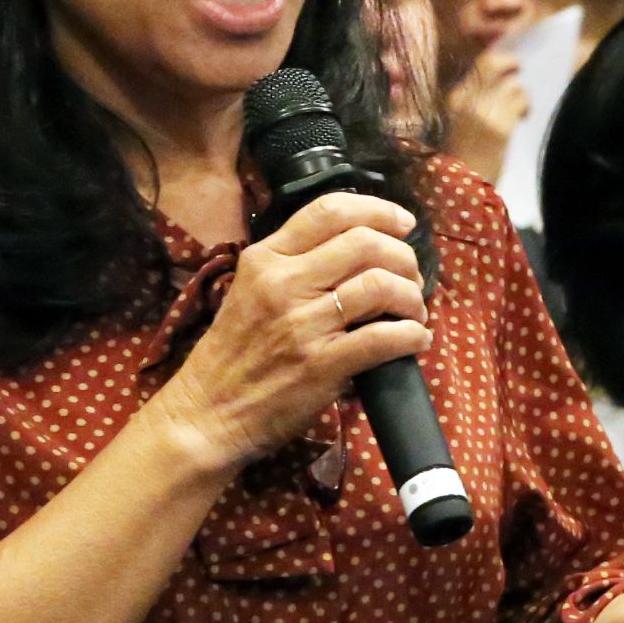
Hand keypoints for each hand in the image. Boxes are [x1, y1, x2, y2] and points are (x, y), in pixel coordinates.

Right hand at [152, 194, 428, 473]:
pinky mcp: (321, 364)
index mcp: (266, 258)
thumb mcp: (249, 290)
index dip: (378, 210)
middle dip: (403, 256)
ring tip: (414, 311)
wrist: (208, 412)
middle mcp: (284, 282)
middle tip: (412, 276)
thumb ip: (292, 266)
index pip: (330, 210)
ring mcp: (302, 324)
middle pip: (365, 243)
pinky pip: (383, 338)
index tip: (404, 224)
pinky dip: (411, 335)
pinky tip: (416, 340)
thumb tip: (356, 250)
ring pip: (380, 285)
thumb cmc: (231, 353)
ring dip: (412, 297)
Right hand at [442, 49, 527, 180]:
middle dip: (509, 63)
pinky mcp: (499, 127)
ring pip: (511, 84)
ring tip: (518, 107)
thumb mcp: (453, 124)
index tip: (505, 65)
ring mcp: (482, 112)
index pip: (475, 66)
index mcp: (451, 99)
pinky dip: (524, 106)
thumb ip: (468, 103)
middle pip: (492, 64)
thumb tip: (494, 82)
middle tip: (517, 69)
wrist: (461, 190)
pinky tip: (522, 117)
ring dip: (519, 93)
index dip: (495, 61)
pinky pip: (520, 101)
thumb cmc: (457, 160)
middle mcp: (464, 101)